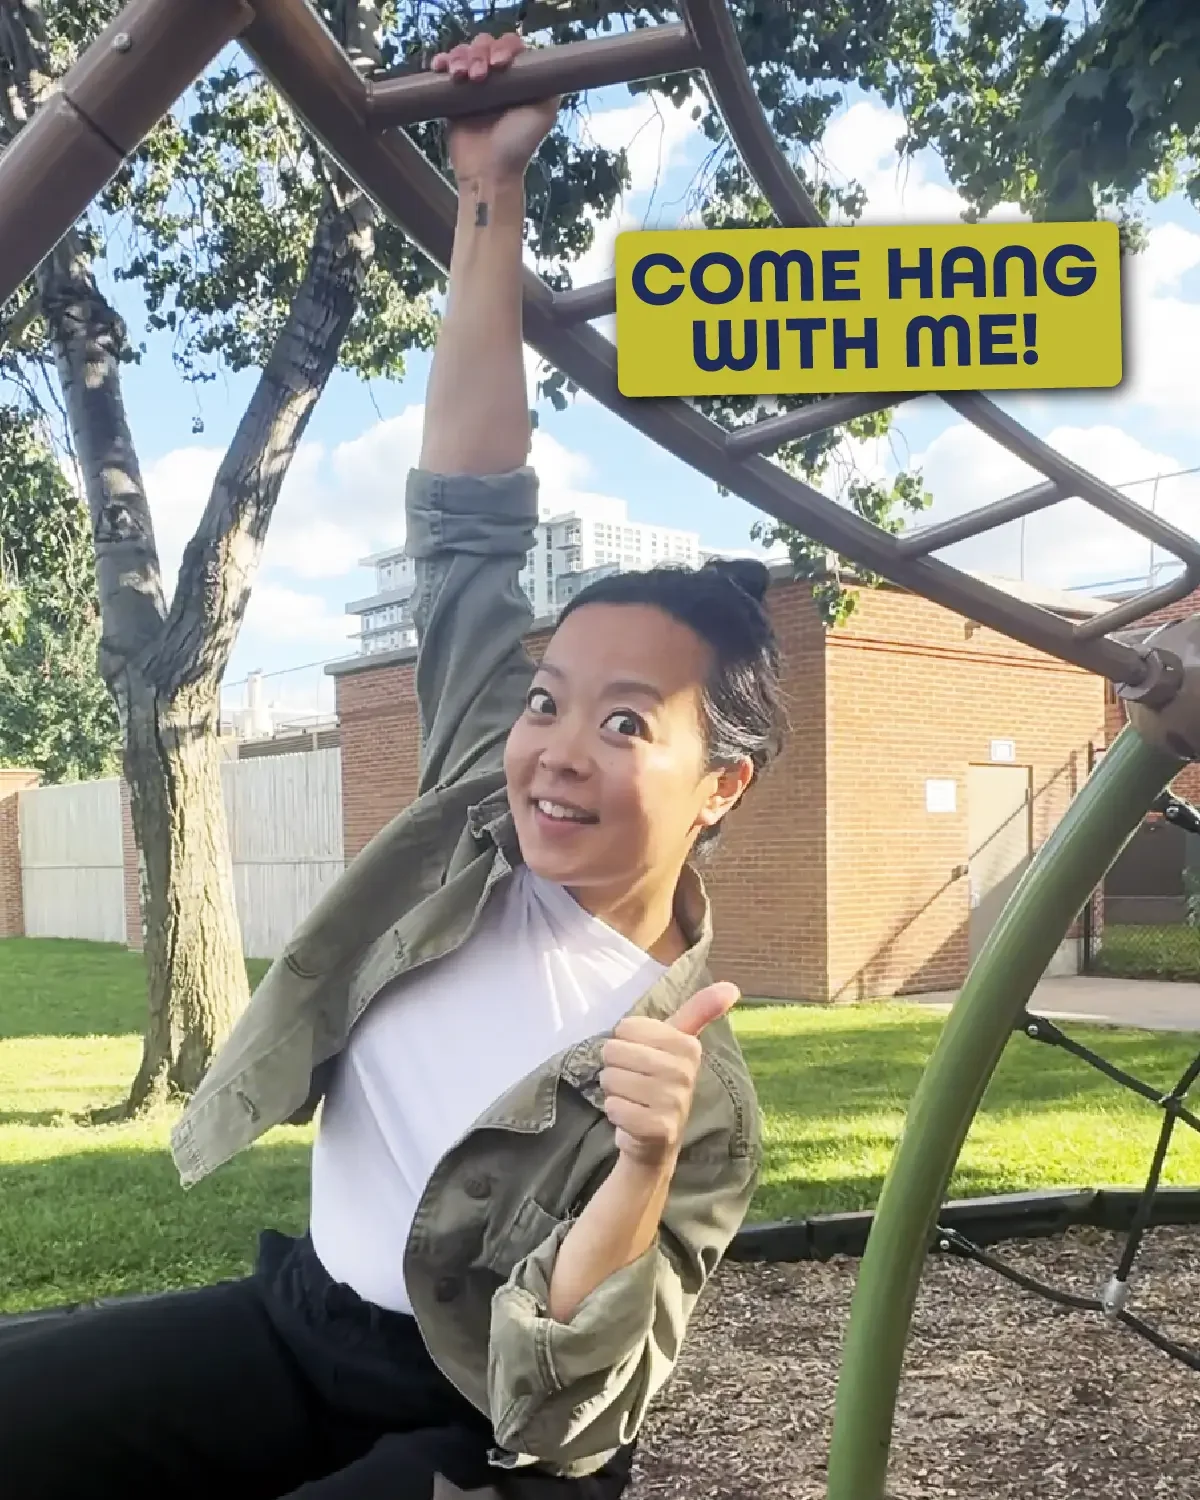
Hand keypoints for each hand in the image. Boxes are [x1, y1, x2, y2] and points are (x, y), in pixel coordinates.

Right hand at [430, 31, 560, 183]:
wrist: (488, 171)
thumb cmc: (518, 145)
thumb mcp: (544, 113)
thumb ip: (548, 84)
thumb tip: (543, 59)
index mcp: (517, 77)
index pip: (509, 45)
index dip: (503, 47)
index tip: (499, 65)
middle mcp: (496, 78)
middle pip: (484, 44)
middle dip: (479, 54)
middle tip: (479, 77)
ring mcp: (474, 85)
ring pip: (463, 52)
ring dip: (460, 57)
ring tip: (460, 77)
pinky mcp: (453, 96)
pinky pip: (445, 68)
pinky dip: (442, 62)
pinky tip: (440, 68)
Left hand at [598, 982, 740, 1169]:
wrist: (657, 1139)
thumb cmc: (661, 1079)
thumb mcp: (678, 1041)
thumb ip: (699, 1010)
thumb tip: (732, 987)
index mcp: (688, 1046)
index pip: (626, 1027)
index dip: (624, 1042)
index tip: (642, 1056)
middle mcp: (685, 1073)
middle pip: (614, 1051)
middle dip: (615, 1066)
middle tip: (634, 1080)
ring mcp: (673, 1102)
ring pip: (611, 1078)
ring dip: (614, 1090)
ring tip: (633, 1098)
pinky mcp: (658, 1129)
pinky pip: (614, 1107)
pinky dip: (615, 1111)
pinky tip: (631, 1117)